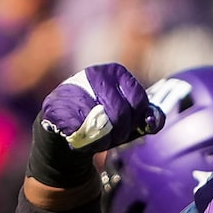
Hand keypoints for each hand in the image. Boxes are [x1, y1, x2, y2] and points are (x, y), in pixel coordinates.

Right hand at [30, 65, 164, 187]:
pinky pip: (82, 130)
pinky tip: (83, 136)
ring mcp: (75, 86)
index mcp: (116, 72)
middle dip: (121, 132)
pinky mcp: (58, 104)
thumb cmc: (105, 121)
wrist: (68, 128)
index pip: (139, 100)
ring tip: (97, 134)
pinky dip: (87, 141)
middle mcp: (95, 73)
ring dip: (104, 139)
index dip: (137, 119)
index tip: (129, 123)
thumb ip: (149, 118)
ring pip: (102, 123)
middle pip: (121, 113)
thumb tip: (153, 120)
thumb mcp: (132, 119)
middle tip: (113, 134)